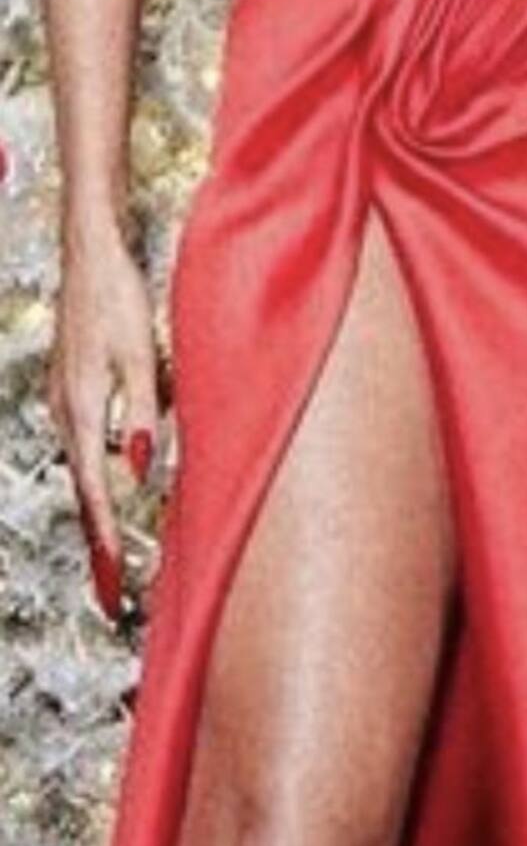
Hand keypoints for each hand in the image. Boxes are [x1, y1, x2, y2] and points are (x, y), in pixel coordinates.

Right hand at [46, 226, 160, 620]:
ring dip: (94, 514)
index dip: (106, 543)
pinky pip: (81, 446)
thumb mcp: (140, 354)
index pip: (95, 493)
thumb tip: (141, 467)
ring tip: (110, 557)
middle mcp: (65, 410)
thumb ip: (144, 412)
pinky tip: (105, 488)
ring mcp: (62, 398)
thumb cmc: (119, 297)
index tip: (115, 587)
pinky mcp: (69, 386)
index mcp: (82, 408)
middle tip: (111, 593)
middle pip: (82, 491)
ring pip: (80, 470)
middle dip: (96, 544)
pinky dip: (92, 478)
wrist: (89, 252)